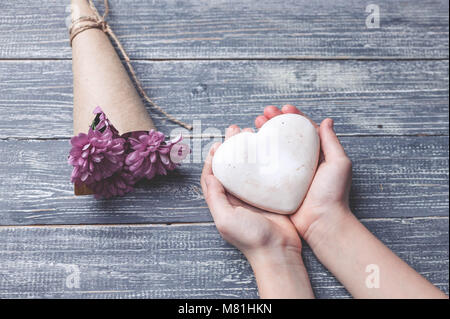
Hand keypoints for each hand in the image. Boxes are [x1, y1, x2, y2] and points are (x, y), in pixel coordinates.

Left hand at [201, 125, 301, 257]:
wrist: (279, 251)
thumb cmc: (251, 239)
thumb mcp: (226, 220)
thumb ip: (215, 197)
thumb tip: (210, 175)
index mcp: (223, 202)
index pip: (212, 176)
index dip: (212, 159)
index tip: (217, 144)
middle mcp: (236, 197)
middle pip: (230, 167)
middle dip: (230, 148)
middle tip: (235, 131)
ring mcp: (253, 195)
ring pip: (247, 167)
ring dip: (247, 150)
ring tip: (251, 133)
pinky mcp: (270, 194)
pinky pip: (264, 173)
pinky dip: (264, 160)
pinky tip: (268, 149)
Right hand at [255, 105, 351, 239]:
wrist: (322, 222)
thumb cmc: (333, 194)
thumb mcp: (339, 163)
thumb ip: (332, 142)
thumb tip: (327, 121)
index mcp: (317, 155)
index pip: (303, 130)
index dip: (293, 116)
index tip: (283, 108)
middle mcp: (302, 162)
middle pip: (286, 136)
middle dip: (274, 122)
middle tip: (263, 114)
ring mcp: (289, 174)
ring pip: (274, 149)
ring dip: (264, 136)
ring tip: (254, 126)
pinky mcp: (278, 186)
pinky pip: (267, 168)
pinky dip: (259, 157)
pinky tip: (251, 149)